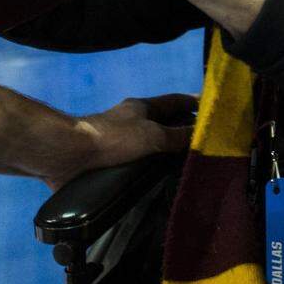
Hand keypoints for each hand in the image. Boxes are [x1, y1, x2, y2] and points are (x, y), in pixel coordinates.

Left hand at [47, 94, 196, 187]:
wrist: (70, 155)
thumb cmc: (113, 139)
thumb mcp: (152, 135)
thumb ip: (177, 136)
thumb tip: (203, 135)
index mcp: (142, 107)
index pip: (175, 101)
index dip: (194, 103)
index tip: (213, 111)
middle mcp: (132, 121)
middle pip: (163, 123)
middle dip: (182, 131)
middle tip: (204, 146)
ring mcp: (119, 141)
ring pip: (150, 145)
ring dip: (165, 154)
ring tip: (185, 169)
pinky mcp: (108, 160)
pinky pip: (136, 163)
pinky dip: (149, 170)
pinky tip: (158, 183)